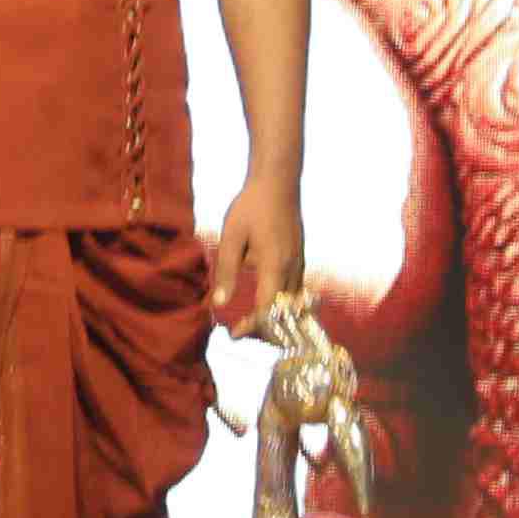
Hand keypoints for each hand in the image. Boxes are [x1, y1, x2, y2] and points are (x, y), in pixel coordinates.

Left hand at [203, 175, 306, 335]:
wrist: (278, 183)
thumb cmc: (251, 207)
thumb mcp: (231, 237)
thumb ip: (226, 271)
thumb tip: (218, 304)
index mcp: (275, 266)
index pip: (268, 311)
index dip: (252, 327)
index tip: (234, 334)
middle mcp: (293, 270)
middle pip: (284, 316)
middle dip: (263, 329)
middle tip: (238, 331)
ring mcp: (300, 266)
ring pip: (292, 307)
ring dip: (273, 319)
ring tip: (249, 322)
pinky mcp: (300, 261)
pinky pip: (296, 294)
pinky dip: (282, 307)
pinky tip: (265, 304)